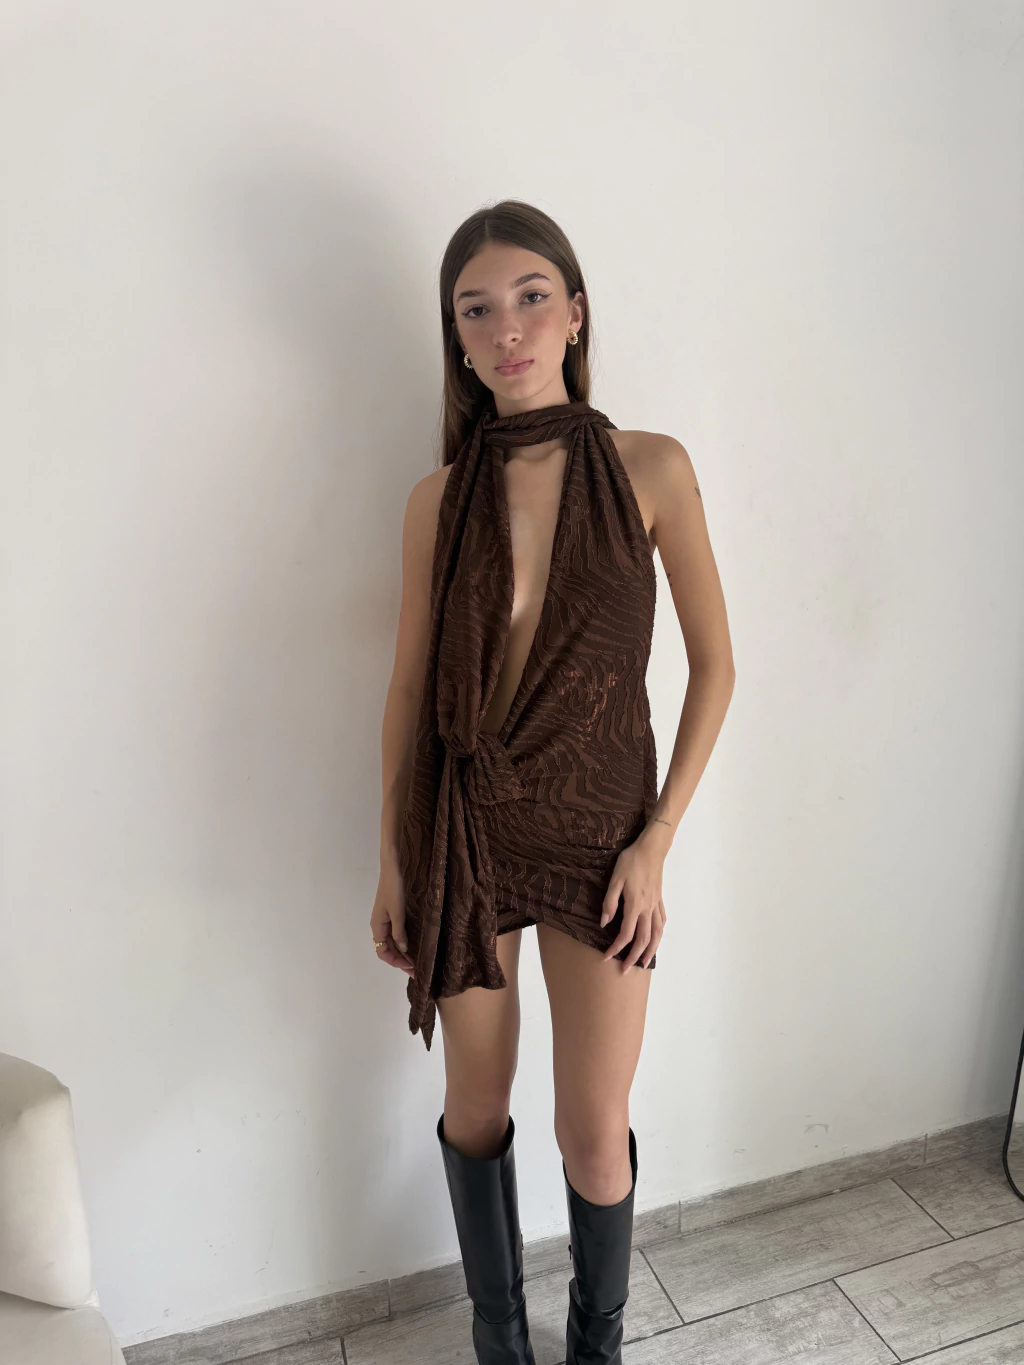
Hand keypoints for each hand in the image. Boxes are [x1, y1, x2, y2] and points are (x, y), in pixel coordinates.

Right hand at [371, 859, 414, 975]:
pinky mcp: (395, 912)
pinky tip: (417, 944)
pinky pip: (398, 932)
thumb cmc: (395, 888)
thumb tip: (403, 949)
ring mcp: (388, 918)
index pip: (382, 952)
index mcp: (378, 925)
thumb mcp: (398, 911)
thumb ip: (399, 931)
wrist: (395, 865)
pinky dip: (406, 941)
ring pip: (394, 941)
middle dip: (402, 960)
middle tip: (419, 970)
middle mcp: (381, 924)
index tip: (411, 967)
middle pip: (389, 948)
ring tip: (419, 961)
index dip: (395, 962)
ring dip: (404, 952)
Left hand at [599, 832, 666, 971]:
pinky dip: (659, 934)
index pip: (626, 934)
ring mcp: (656, 905)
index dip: (616, 948)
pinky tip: (656, 938)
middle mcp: (648, 909)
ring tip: (645, 963)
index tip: (607, 957)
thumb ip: (610, 902)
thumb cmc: (630, 862)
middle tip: (625, 970)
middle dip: (634, 957)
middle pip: (643, 940)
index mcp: (635, 905)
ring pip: (656, 934)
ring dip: (651, 951)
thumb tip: (605, 923)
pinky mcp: (660, 899)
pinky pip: (662, 922)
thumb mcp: (615, 880)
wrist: (651, 849)